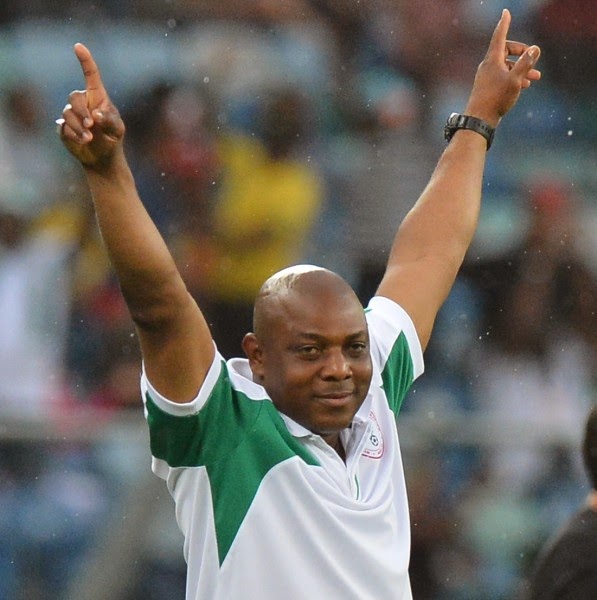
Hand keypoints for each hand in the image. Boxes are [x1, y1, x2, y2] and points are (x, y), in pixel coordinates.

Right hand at [57, 43, 124, 169]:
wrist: (103, 158)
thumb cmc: (112, 138)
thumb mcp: (117, 130)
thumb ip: (109, 120)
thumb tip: (96, 114)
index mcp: (97, 97)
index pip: (90, 75)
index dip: (85, 60)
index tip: (78, 46)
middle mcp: (83, 103)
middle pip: (74, 97)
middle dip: (81, 111)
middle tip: (91, 125)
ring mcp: (71, 114)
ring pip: (67, 113)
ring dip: (79, 126)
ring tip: (89, 138)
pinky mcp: (63, 127)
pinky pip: (63, 127)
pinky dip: (74, 134)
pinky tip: (83, 141)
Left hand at [465, 9, 540, 126]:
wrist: (479, 120)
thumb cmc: (496, 99)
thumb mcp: (515, 79)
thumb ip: (526, 63)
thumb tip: (534, 49)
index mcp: (492, 60)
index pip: (499, 36)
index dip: (504, 23)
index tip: (506, 12)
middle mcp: (488, 66)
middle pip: (506, 50)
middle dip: (522, 53)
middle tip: (534, 58)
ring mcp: (487, 77)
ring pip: (507, 66)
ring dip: (522, 68)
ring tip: (537, 77)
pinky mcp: (488, 87)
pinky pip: (503, 76)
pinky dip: (515, 77)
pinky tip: (525, 85)